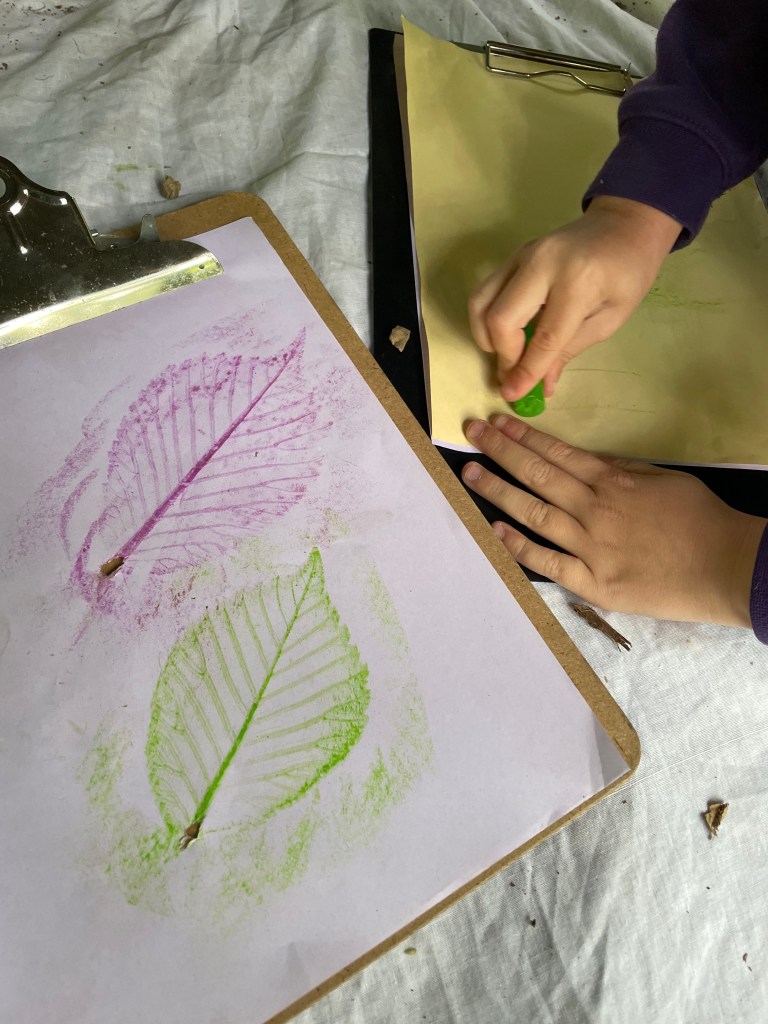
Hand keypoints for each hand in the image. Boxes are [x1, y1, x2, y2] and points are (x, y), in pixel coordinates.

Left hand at [461, 415, 765, 626]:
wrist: (725, 566)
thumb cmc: (698, 520)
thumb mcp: (661, 479)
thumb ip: (619, 469)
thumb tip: (582, 459)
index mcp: (612, 481)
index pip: (556, 453)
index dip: (522, 436)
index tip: (496, 423)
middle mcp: (594, 509)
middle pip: (537, 475)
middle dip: (500, 452)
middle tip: (470, 434)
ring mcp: (590, 546)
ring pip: (533, 514)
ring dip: (498, 491)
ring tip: (470, 474)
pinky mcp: (593, 582)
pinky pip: (548, 562)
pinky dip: (518, 546)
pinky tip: (494, 530)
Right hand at [467, 197, 681, 400]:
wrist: (624, 224)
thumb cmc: (628, 272)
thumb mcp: (611, 318)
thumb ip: (571, 349)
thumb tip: (540, 385)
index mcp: (578, 281)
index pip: (544, 337)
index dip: (526, 371)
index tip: (513, 396)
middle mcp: (543, 264)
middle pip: (500, 319)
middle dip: (503, 355)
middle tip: (514, 374)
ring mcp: (522, 255)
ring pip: (481, 303)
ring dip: (487, 337)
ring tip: (507, 353)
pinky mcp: (513, 255)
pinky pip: (485, 291)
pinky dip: (488, 319)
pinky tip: (509, 332)